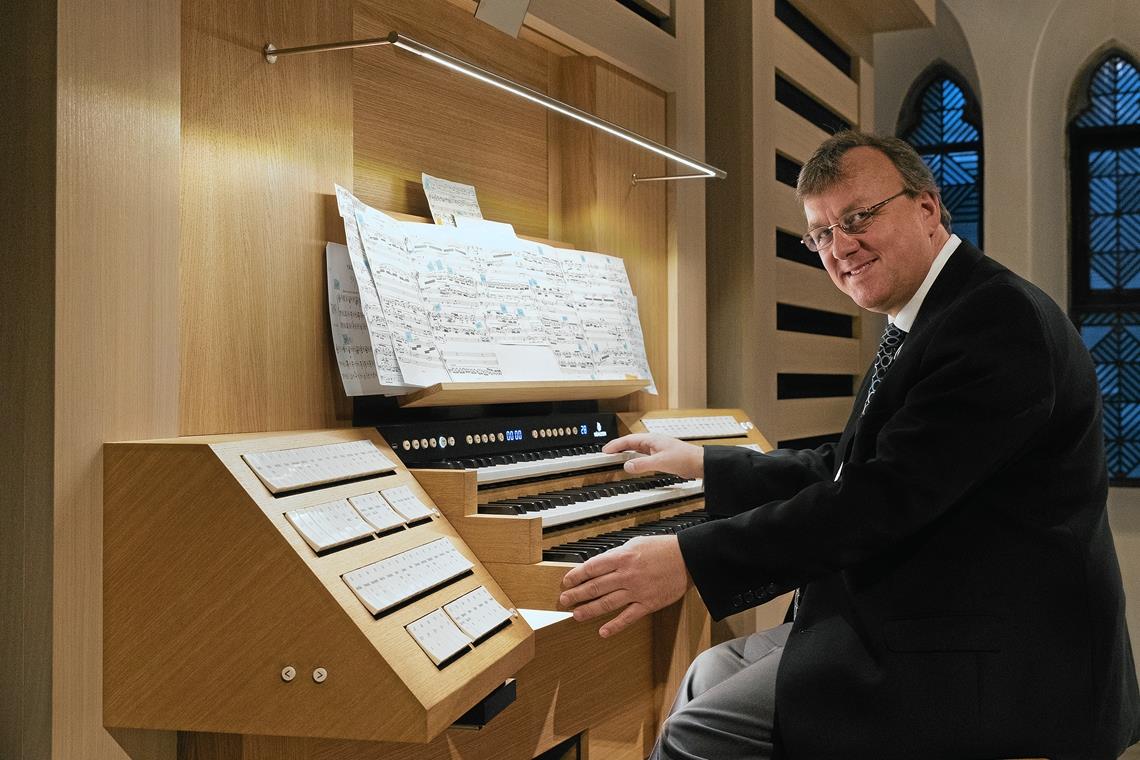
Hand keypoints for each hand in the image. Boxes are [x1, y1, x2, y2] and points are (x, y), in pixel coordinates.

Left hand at [559, 535, 691, 637]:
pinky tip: (603, 631)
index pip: (592, 568)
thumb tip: (599, 564)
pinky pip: (628, 617)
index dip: (576, 576)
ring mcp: (637, 591)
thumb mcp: (636, 544)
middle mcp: (627, 575)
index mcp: (622, 557)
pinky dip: (615, 626)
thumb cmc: (662, 549)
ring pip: (607, 603)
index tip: (566, 581)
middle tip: (564, 600)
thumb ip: (617, 554)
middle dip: (576, 594)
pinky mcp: (648, 604)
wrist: (688, 559)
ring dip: (589, 610)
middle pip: (595, 587)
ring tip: (576, 615)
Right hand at [603, 433, 703, 478]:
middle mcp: (653, 442)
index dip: (615, 445)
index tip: (605, 450)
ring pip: (637, 449)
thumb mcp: (660, 462)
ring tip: (617, 458)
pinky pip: (644, 456)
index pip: (628, 440)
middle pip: (631, 443)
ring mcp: (657, 449)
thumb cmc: (684, 458)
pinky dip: (636, 459)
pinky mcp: (661, 457)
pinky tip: (635, 464)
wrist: (699, 463)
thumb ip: (642, 464)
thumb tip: (627, 466)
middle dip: (619, 447)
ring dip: (627, 453)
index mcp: (651, 439)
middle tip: (607, 453)